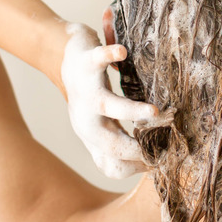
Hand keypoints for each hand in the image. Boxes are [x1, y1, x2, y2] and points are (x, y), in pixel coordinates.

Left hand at [60, 21, 157, 178]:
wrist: (61, 57)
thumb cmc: (90, 91)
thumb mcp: (102, 123)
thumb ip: (119, 140)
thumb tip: (149, 163)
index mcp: (92, 135)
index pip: (111, 164)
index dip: (134, 168)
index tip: (159, 162)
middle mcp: (86, 117)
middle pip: (108, 143)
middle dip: (133, 150)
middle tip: (160, 149)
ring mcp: (85, 90)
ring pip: (106, 105)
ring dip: (130, 110)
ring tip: (153, 112)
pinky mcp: (85, 62)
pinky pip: (97, 59)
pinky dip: (109, 55)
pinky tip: (122, 52)